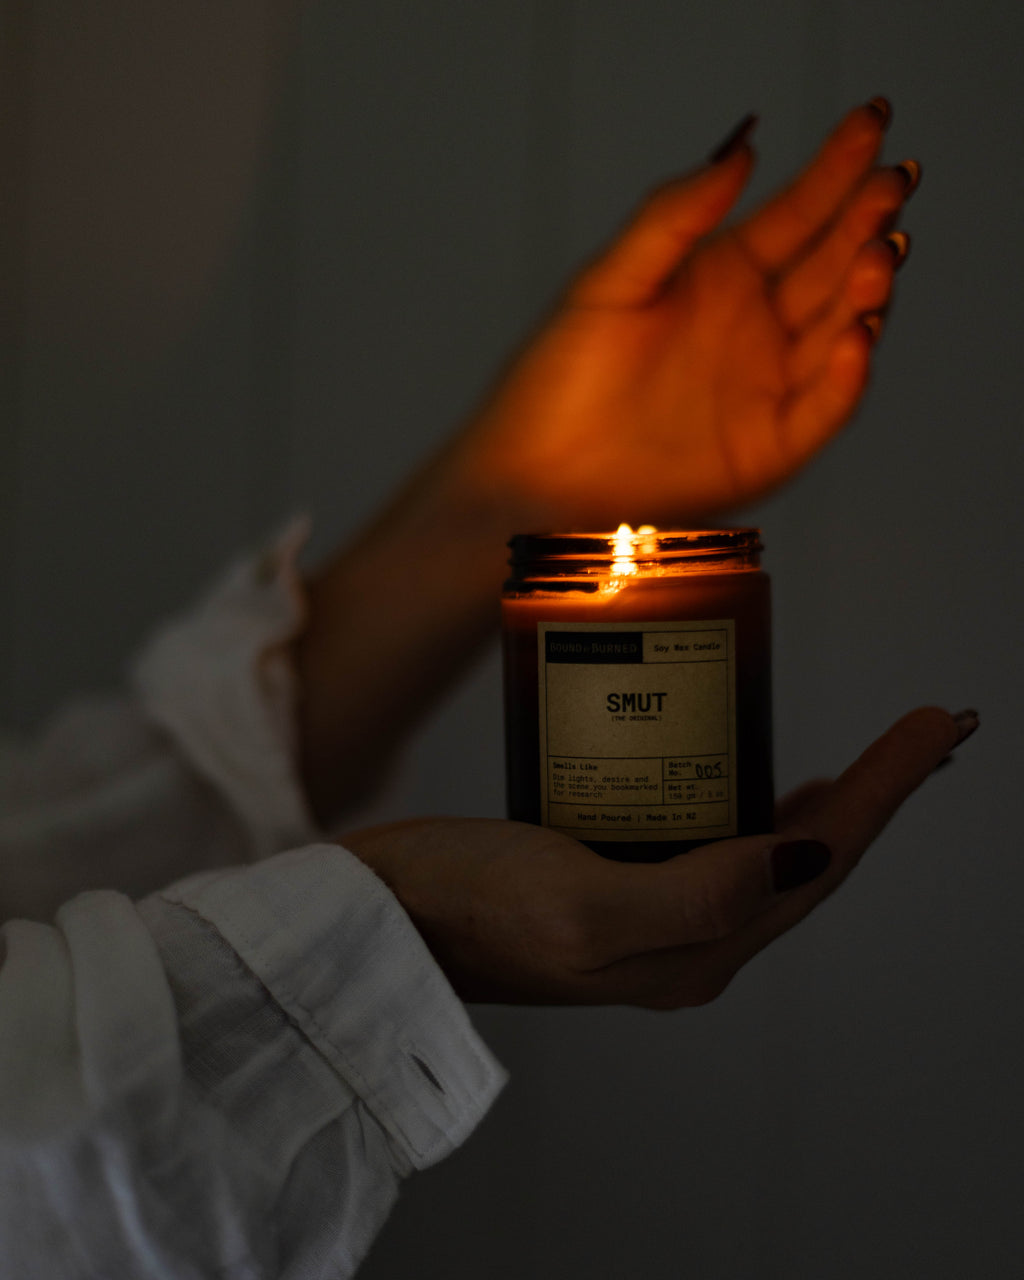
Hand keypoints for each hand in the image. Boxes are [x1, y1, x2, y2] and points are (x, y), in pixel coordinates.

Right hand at [342, 708, 972, 1005]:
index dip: (884, 793)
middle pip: (809, 860)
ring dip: (825, 801)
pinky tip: (751, 766)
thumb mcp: (583, 905)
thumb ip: (699, 897)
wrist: (380, 914)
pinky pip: (711, 839)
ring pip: (768, 850)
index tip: (936, 725)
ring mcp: (652, 915)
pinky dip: (751, 799)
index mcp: (691, 953)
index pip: (818, 864)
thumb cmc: (464, 904)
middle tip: (926, 730)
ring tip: (869, 752)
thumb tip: (802, 860)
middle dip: (875, 796)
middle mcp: (685, 943)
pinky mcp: (616, 882)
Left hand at [457, 99, 916, 526]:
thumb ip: (672, 218)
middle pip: (829, 267)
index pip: (795, 216)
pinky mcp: (769, 448)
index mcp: (719, 279)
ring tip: (877, 253)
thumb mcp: (607, 283)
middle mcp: (752, 328)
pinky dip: (846, 374)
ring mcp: (765, 387)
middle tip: (893, 183)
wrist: (536, 477)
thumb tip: (739, 153)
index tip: (870, 122)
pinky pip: (823, 408)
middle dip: (864, 223)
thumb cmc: (556, 382)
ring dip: (864, 290)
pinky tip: (854, 333)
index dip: (834, 171)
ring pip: (839, 330)